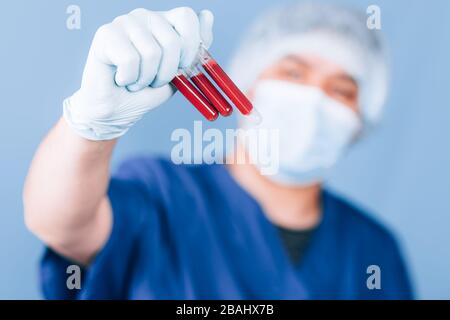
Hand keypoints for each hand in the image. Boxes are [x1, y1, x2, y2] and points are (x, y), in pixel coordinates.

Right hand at [63, 7, 213, 139]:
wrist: (117, 111)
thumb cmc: (146, 91)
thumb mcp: (179, 72)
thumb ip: (195, 48)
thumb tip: (208, 15)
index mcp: (165, 23)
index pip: (187, 16)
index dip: (190, 45)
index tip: (182, 66)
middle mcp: (145, 17)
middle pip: (172, 41)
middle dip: (167, 72)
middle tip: (153, 80)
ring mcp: (125, 22)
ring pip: (152, 53)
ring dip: (147, 78)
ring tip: (136, 81)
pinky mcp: (106, 34)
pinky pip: (130, 59)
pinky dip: (130, 79)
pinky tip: (122, 79)